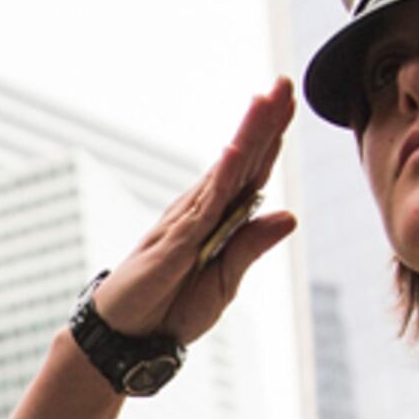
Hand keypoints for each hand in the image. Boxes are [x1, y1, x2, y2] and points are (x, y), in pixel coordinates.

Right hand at [85, 80, 300, 345]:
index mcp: (219, 220)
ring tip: (265, 101)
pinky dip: (221, 178)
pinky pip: (204, 206)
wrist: (129, 336)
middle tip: (282, 83)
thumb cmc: (172, 308)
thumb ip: (251, 247)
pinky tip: (236, 152)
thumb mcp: (225, 282)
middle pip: (241, 160)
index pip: (252, 172)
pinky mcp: (174, 241)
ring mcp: (188, 222)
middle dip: (263, 122)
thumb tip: (290, 216)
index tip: (288, 103)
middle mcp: (203, 211)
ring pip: (225, 172)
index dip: (271, 137)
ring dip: (246, 136)